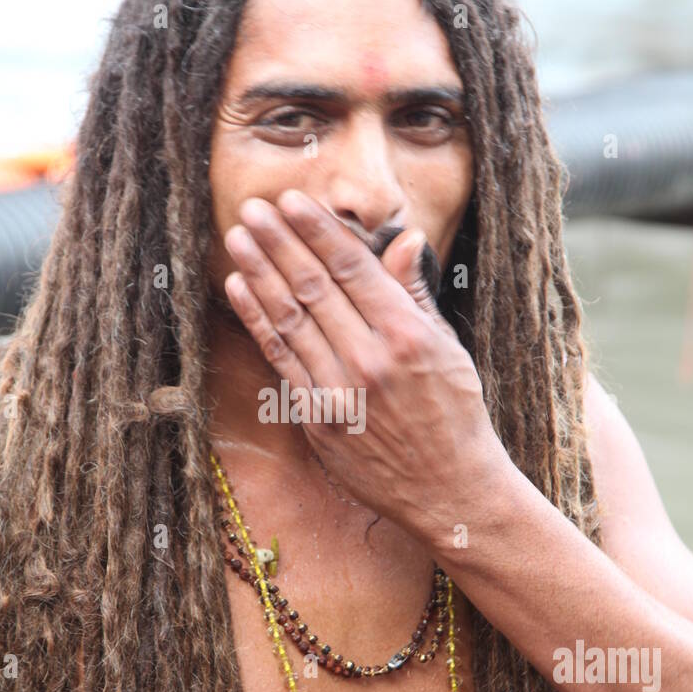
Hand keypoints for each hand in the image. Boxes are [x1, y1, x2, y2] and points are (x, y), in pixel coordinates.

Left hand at [221, 188, 505, 539]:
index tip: (292, 200)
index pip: (352, 268)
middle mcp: (370, 360)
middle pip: (313, 286)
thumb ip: (415, 293)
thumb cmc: (454, 414)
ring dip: (258, 272)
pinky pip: (280, 359)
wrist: (450, 490)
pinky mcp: (317, 419)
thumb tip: (404, 238)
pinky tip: (239, 288)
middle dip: (279, 241)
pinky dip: (257, 320)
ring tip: (237, 237)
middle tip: (252, 207)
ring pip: (289, 318)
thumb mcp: (448, 348)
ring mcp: (339, 391)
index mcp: (407, 335)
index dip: (317, 230)